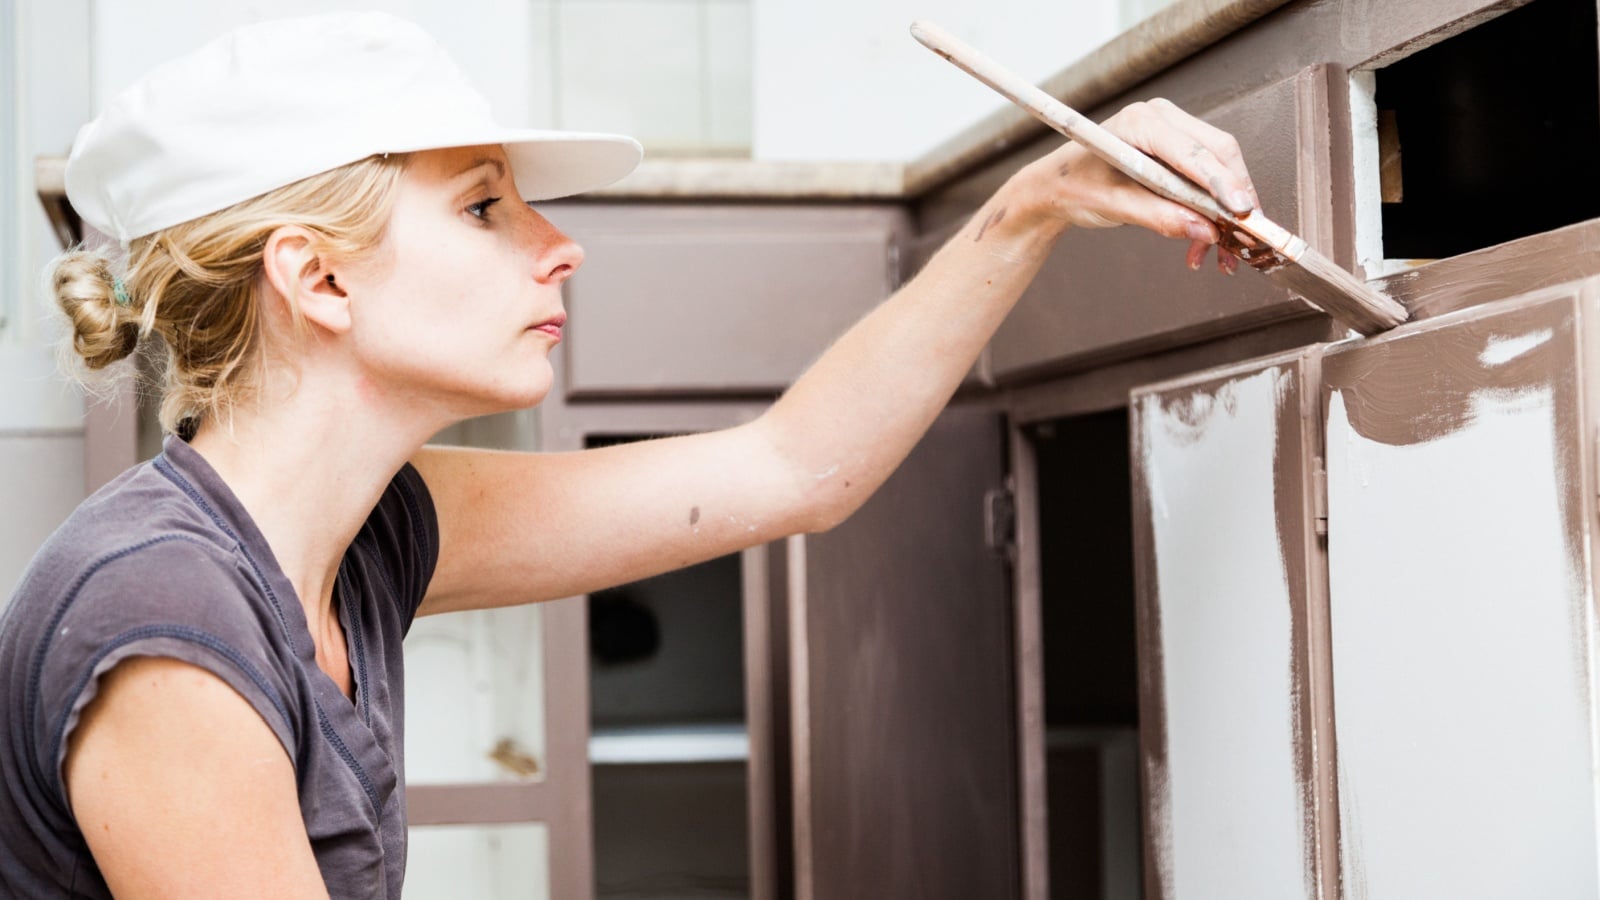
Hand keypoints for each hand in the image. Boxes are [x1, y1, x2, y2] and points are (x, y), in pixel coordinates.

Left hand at [1020, 97, 1260, 274]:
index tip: (1242, 211)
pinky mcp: (1177, 151)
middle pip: (1219, 154)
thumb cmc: (1074, 186)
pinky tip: (1204, 242)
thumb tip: (1205, 231)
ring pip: (1220, 168)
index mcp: (1142, 122)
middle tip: (1243, 239)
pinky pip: (1208, 177)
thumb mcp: (1113, 205)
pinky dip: (1212, 210)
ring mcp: (1172, 131)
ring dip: (1226, 211)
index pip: (1194, 152)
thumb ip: (1159, 217)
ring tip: (1222, 254)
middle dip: (1235, 199)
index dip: (1223, 183)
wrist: (1056, 186)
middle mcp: (1163, 119)